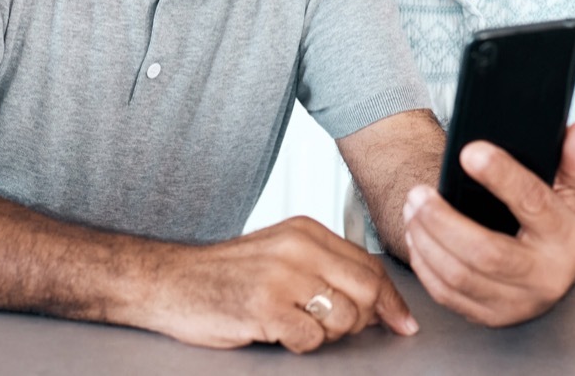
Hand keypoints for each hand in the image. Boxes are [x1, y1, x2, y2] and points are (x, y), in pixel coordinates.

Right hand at [152, 216, 418, 352]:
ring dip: (327, 334)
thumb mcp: (282, 254)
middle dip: (363, 320)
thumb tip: (380, 299)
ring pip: (344, 318)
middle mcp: (298, 246)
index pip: (369, 265)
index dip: (391, 300)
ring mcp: (282, 275)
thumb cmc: (228, 274)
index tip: (403, 322)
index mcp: (307, 230)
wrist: (171, 281)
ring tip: (297, 325)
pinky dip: (301, 344)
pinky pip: (311, 338)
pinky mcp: (265, 306)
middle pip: (366, 290)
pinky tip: (278, 332)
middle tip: (336, 328)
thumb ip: (326, 267)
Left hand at [403, 122, 574, 326]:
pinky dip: (426, 266)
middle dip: (443, 221)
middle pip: (486, 253)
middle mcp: (545, 275)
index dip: (501, 176)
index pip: (533, 203)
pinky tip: (416, 239)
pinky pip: (449, 296)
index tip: (469, 152)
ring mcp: (519, 302)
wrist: (568, 268)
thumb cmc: (562, 221)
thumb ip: (573, 159)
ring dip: (427, 241)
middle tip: (417, 193)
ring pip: (460, 277)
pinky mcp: (494, 317)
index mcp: (566, 237)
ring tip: (412, 210)